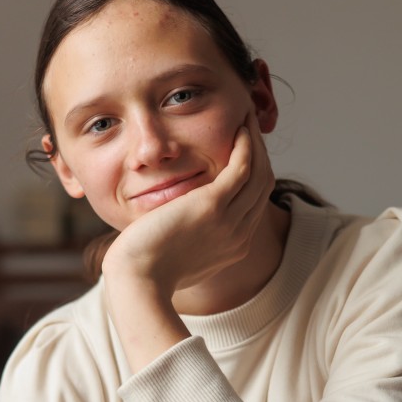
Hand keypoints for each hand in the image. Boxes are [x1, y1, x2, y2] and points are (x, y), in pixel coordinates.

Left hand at [102, 110, 274, 300]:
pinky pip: (242, 168)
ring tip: (247, 120)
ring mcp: (230, 222)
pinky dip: (245, 145)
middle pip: (263, 187)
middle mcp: (239, 236)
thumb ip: (188, 243)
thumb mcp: (177, 261)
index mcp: (233, 248)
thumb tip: (179, 232)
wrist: (138, 281)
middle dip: (261, 155)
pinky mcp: (213, 206)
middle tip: (250, 129)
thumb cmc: (145, 274)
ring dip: (256, 143)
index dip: (253, 176)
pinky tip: (239, 128)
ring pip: (258, 173)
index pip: (254, 205)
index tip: (244, 154)